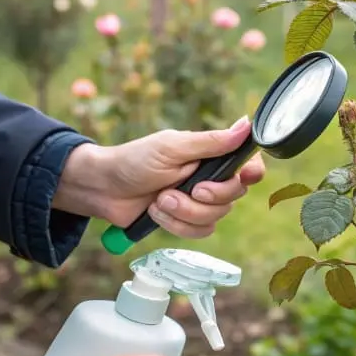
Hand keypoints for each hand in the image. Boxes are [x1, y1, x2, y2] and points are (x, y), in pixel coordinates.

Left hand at [53, 117, 265, 237]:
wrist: (104, 189)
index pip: (247, 164)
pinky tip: (157, 212)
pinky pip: (199, 232)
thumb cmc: (135, 160)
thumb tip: (247, 124)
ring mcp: (198, 201)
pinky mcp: (186, 221)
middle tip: (189, 189)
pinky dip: (176, 225)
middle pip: (234, 195)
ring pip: (215, 217)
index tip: (245, 176)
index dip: (252, 172)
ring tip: (161, 200)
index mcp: (210, 155)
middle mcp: (209, 178)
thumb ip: (211, 141)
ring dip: (185, 212)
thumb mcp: (173, 147)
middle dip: (209, 196)